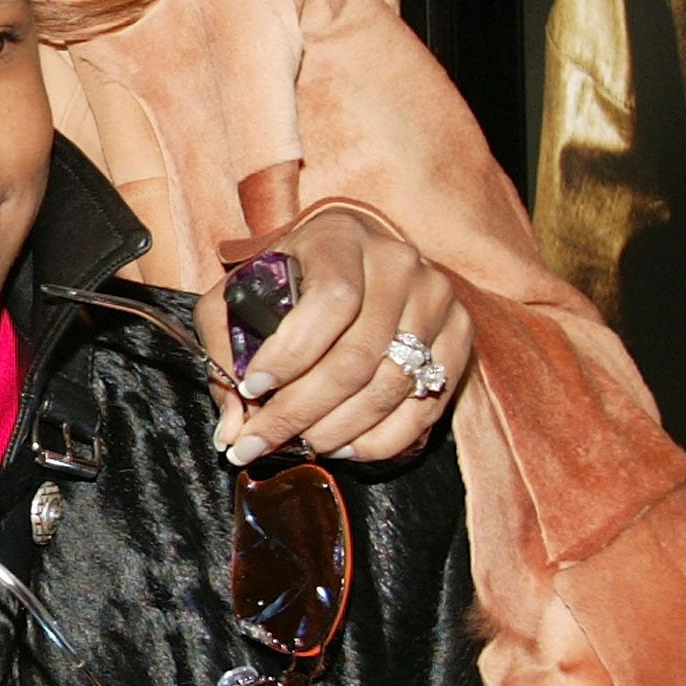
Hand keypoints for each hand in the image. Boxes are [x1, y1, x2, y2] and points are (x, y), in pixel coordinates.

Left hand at [193, 206, 474, 467]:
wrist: (351, 258)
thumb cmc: (287, 280)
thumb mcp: (239, 297)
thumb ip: (227, 353)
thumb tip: (232, 431)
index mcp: (340, 239)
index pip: (329, 302)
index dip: (291, 355)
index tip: (253, 388)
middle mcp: (397, 263)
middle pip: (358, 356)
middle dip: (303, 410)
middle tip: (264, 441)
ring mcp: (436, 299)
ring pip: (391, 387)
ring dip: (339, 430)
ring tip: (301, 445)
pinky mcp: (459, 335)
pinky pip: (425, 406)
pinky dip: (381, 440)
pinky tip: (343, 446)